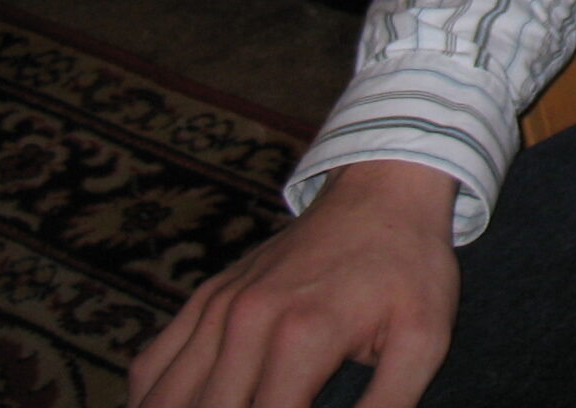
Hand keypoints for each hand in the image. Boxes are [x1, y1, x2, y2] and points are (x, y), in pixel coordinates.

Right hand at [128, 158, 458, 407]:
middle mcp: (245, 322)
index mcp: (301, 337)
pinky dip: (155, 403)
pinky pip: (151, 367)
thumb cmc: (408, 267)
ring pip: (162, 401)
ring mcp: (215, 308)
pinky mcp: (202, 298)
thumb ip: (388, 406)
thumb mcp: (424, 338)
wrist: (382, 190)